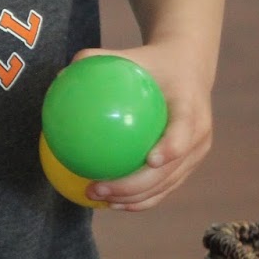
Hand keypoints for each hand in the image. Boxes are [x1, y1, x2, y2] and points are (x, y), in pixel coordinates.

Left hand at [73, 46, 213, 211]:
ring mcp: (195, 155)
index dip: (172, 147)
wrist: (188, 71)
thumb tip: (59, 75)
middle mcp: (199, 135)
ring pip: (165, 185)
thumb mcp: (130, 56)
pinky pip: (162, 188)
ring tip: (97, 198)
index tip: (150, 160)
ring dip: (132, 198)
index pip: (184, 129)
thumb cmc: (151, 63)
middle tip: (97, 187)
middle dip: (134, 186)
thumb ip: (96, 60)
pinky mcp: (187, 166)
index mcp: (191, 106)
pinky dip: (138, 198)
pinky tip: (108, 202)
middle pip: (170, 170)